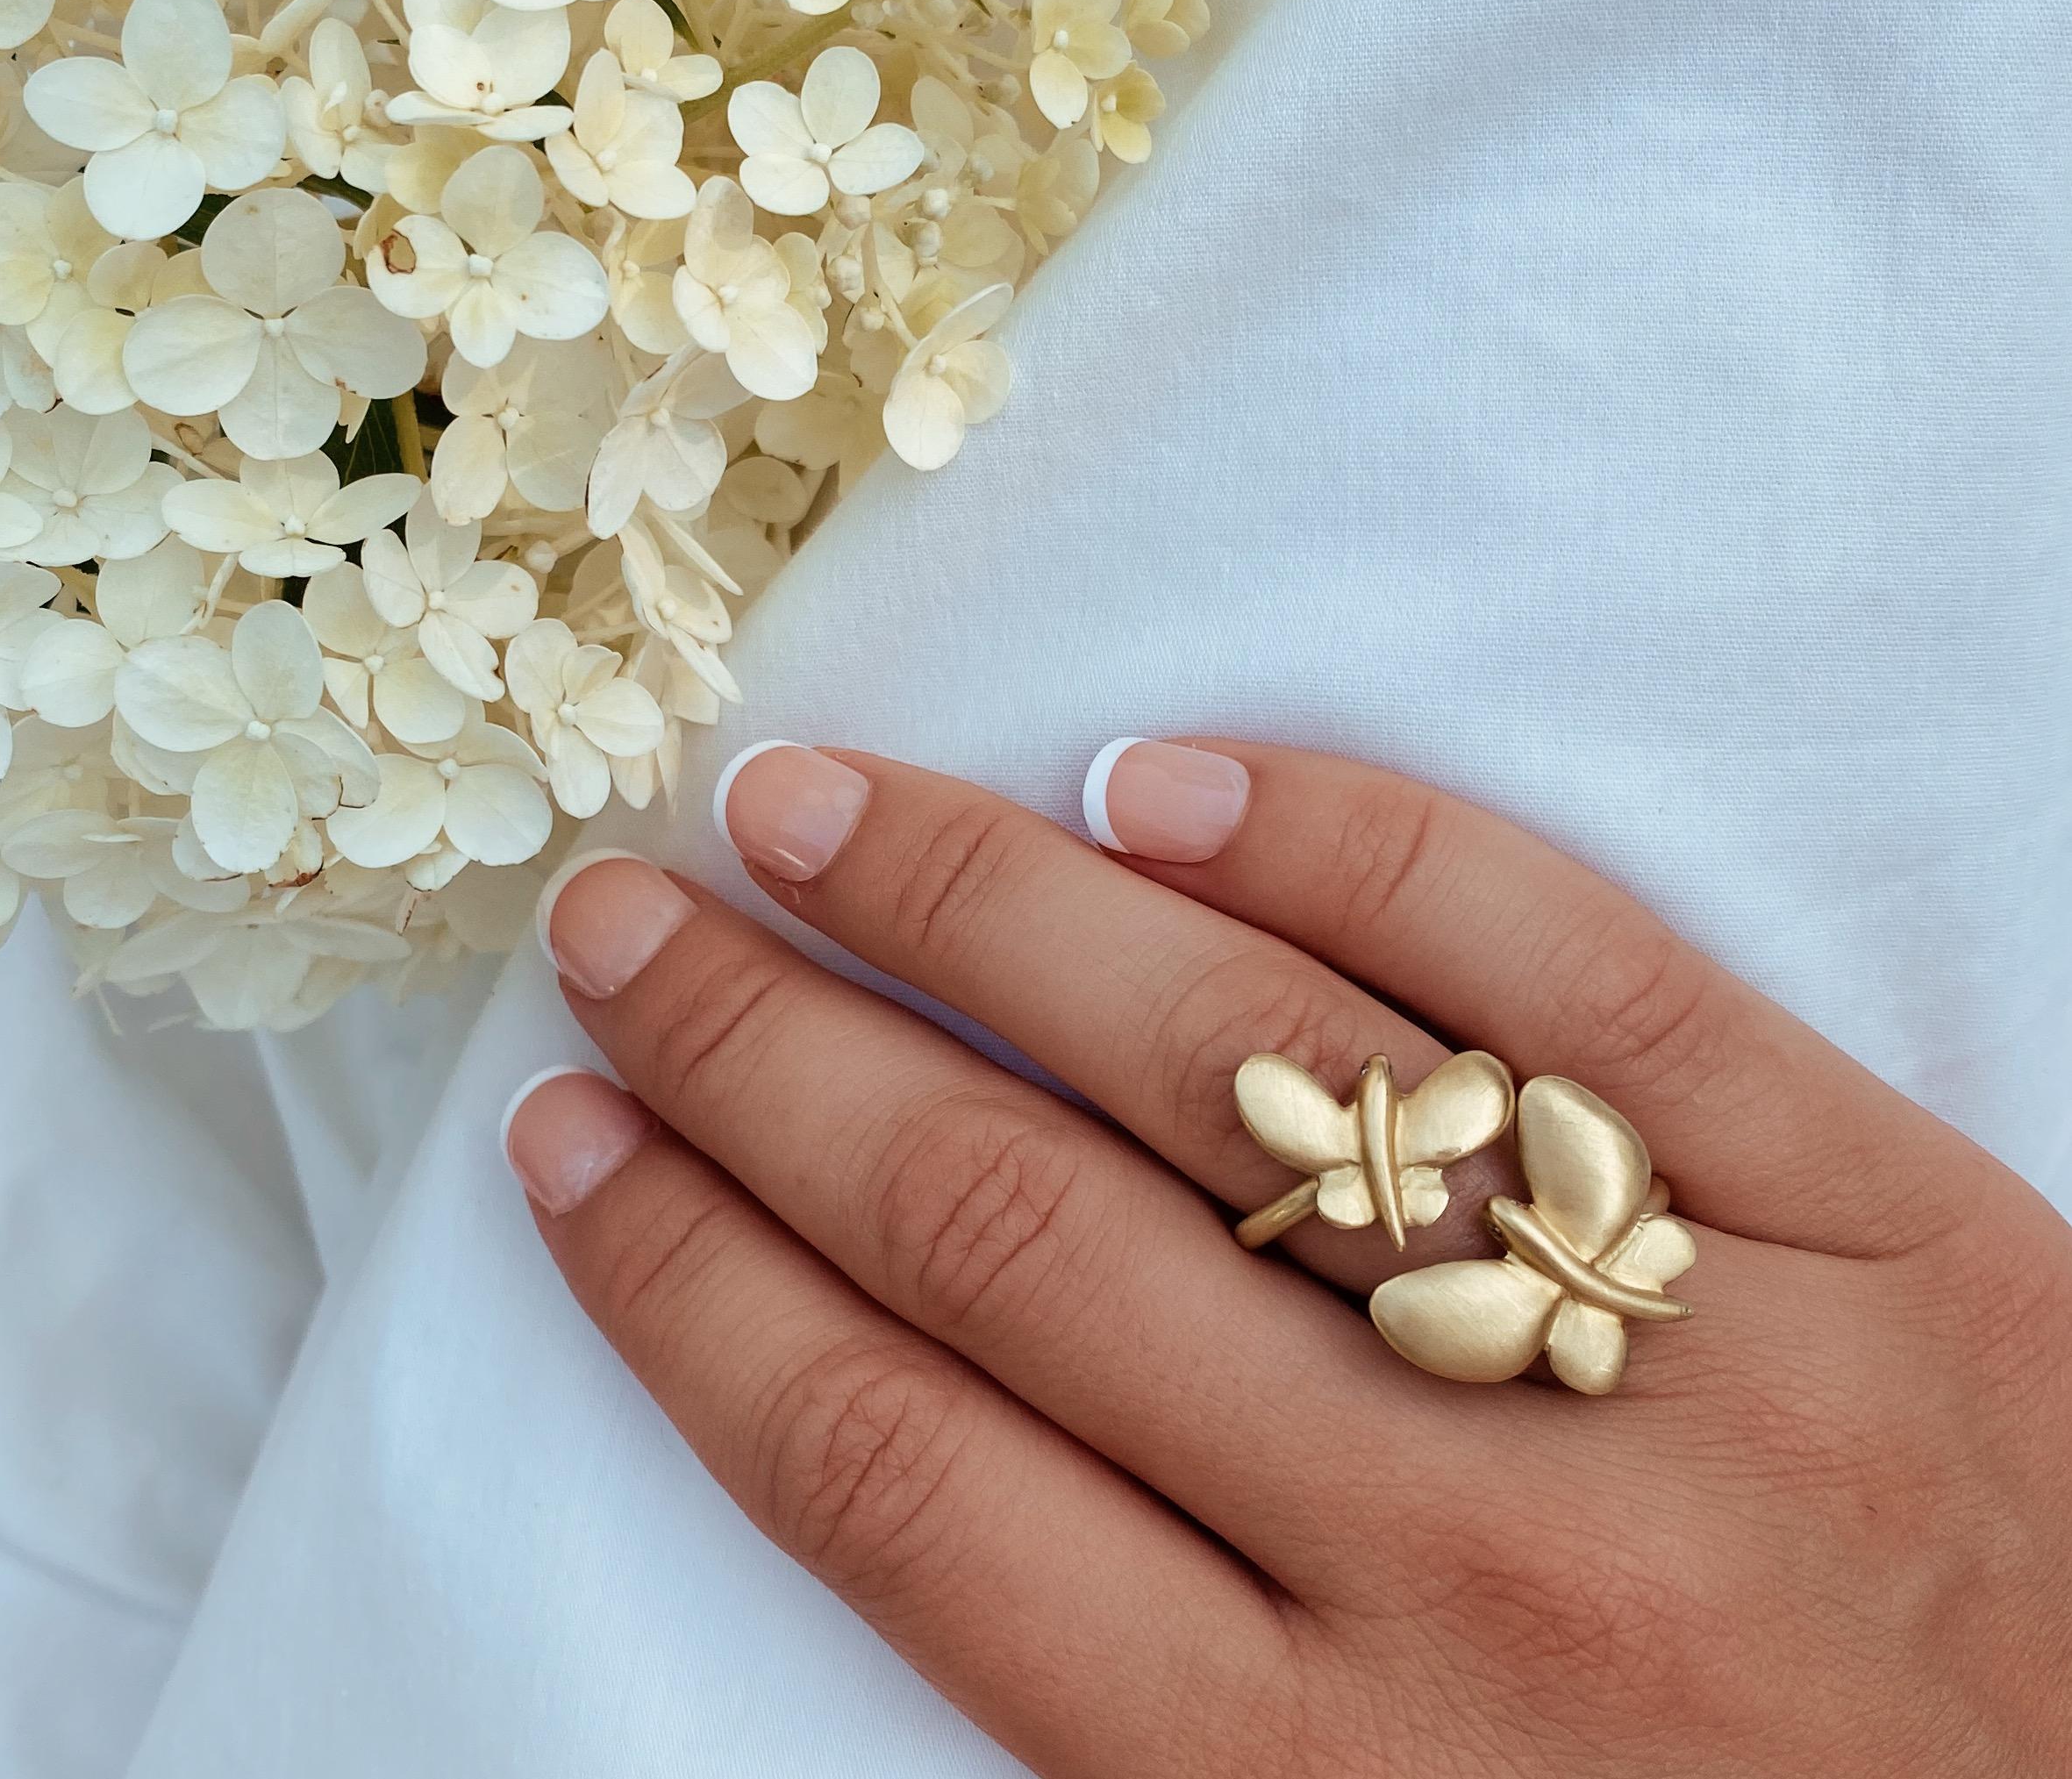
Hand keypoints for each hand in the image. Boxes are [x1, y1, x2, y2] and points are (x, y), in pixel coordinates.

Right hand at [506, 738, 2071, 1776]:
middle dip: (768, 1058)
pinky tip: (1170, 777)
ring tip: (806, 805)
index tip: (570, 1137)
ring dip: (981, 914)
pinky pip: (1578, 986)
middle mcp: (1461, 1573)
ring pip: (1242, 1074)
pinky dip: (1363, 855)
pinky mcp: (1890, 1222)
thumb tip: (904, 1436)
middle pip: (1009, 1237)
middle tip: (626, 916)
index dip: (689, 1282)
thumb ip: (1172, 1728)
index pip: (892, 1474)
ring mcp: (1680, 1369)